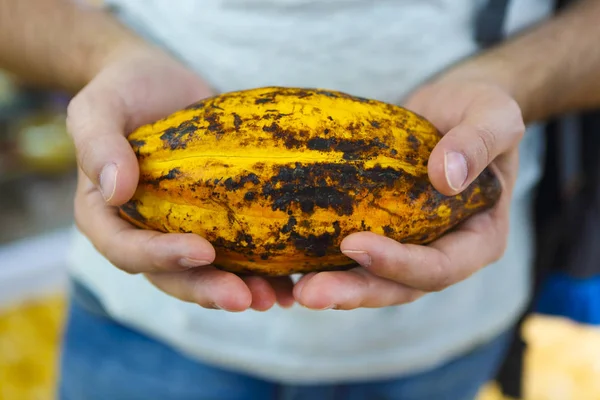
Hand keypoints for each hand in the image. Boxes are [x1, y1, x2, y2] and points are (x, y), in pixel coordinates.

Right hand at [68, 42, 294, 311]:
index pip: (126, 249)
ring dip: (238, 289)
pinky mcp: (212, 219)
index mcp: (106, 216)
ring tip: (273, 297)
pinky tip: (289, 283)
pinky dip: (260, 271)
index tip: (202, 252)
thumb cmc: (124, 91)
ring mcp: (179, 228)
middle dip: (207, 290)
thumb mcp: (99, 108)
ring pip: (205, 272)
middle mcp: (143, 231)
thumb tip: (116, 191)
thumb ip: (98, 143)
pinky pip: (234, 251)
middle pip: (171, 274)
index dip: (161, 257)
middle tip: (245, 299)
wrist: (158, 83)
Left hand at [293, 79, 524, 309]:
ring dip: (336, 287)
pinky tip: (291, 268)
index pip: (439, 267)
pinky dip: (326, 265)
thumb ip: (480, 142)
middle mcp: (442, 251)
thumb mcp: (495, 116)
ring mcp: (411, 245)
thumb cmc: (480, 110)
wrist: (454, 106)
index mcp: (478, 239)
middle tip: (310, 293)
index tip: (354, 244)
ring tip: (296, 290)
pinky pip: (355, 257)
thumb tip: (446, 178)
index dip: (399, 264)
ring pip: (373, 279)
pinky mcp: (384, 231)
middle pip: (398, 286)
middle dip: (355, 291)